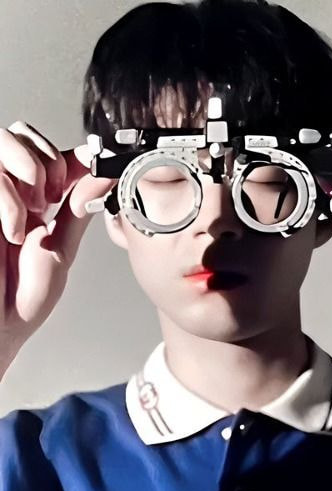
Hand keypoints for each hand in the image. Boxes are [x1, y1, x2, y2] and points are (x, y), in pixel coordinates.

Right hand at [0, 122, 113, 373]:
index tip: (89, 173)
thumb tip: (104, 177)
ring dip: (27, 167)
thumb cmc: (20, 298)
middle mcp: (6, 192)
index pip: (48, 152)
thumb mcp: (60, 249)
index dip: (70, 156)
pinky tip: (13, 231)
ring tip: (35, 208)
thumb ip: (77, 210)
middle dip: (45, 157)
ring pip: (2, 141)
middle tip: (54, 195)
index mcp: (32, 201)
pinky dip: (8, 200)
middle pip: (19, 134)